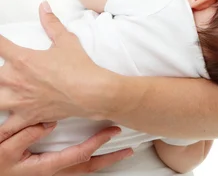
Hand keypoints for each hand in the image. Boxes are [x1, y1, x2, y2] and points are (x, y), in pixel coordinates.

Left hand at [0, 4, 106, 134]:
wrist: (91, 92)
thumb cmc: (79, 66)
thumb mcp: (66, 40)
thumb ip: (51, 23)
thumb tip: (44, 6)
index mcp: (23, 59)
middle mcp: (16, 80)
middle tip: (6, 69)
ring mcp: (19, 101)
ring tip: (3, 91)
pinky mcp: (26, 117)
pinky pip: (6, 127)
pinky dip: (2, 128)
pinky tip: (3, 123)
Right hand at [0, 123, 132, 174]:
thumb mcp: (6, 148)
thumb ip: (27, 135)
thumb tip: (51, 123)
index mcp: (45, 167)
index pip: (79, 155)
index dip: (98, 142)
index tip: (113, 131)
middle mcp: (53, 173)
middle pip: (88, 167)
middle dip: (110, 159)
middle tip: (129, 150)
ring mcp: (53, 173)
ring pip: (83, 168)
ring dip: (102, 160)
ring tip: (118, 152)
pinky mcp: (50, 169)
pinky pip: (75, 165)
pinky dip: (89, 158)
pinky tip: (95, 152)